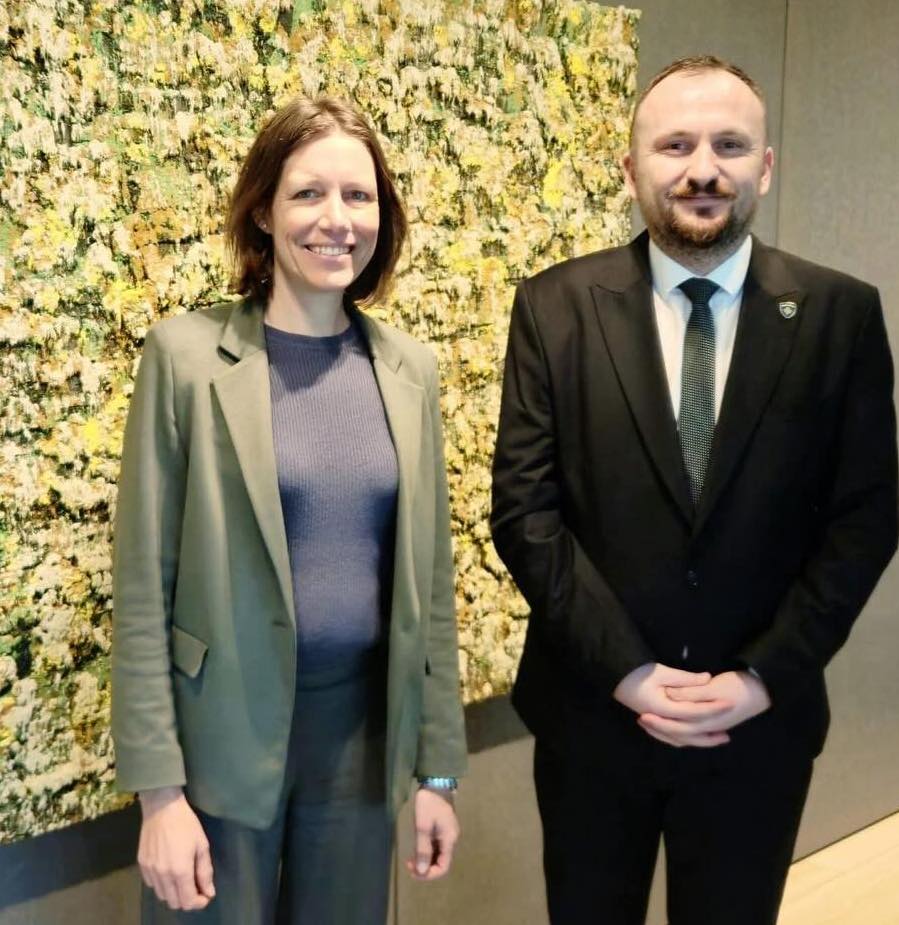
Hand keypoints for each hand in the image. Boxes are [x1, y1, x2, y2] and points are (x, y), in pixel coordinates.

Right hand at [138, 787, 215, 910]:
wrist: (162, 808)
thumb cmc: (186, 824)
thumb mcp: (202, 845)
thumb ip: (205, 871)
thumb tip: (209, 893)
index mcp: (180, 871)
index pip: (188, 901)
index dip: (199, 902)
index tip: (206, 895)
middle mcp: (162, 876)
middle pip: (174, 903)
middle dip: (187, 899)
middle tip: (196, 886)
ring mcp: (150, 872)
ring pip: (162, 896)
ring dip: (174, 893)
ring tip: (183, 878)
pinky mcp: (141, 865)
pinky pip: (152, 885)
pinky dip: (162, 884)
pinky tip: (169, 871)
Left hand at [405, 786, 459, 880]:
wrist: (435, 782)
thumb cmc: (428, 803)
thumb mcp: (422, 827)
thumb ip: (423, 850)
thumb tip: (422, 871)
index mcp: (449, 840)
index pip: (443, 867)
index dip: (429, 874)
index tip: (413, 871)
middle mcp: (451, 839)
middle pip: (440, 862)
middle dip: (425, 868)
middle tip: (408, 865)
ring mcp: (447, 833)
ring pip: (438, 855)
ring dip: (425, 860)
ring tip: (410, 859)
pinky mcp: (442, 828)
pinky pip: (436, 846)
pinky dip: (426, 851)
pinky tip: (416, 849)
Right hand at [614, 662, 733, 747]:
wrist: (616, 677)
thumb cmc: (637, 673)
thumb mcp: (661, 672)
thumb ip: (685, 678)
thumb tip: (708, 678)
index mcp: (663, 709)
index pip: (694, 712)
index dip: (713, 708)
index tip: (730, 704)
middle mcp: (661, 721)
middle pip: (689, 734)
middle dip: (709, 735)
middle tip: (728, 736)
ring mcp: (656, 724)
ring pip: (680, 739)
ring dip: (699, 741)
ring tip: (714, 740)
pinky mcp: (654, 722)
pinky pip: (672, 737)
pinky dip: (685, 739)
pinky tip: (694, 738)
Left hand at [639, 670, 771, 746]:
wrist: (762, 691)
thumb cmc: (738, 687)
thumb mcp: (714, 687)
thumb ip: (692, 692)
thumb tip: (671, 695)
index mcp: (705, 720)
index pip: (677, 726)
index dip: (659, 722)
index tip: (642, 714)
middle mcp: (707, 728)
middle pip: (679, 734)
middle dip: (659, 728)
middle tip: (641, 719)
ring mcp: (712, 728)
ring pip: (686, 737)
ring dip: (668, 732)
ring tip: (651, 724)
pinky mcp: (715, 724)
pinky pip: (693, 733)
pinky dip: (680, 731)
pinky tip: (673, 726)